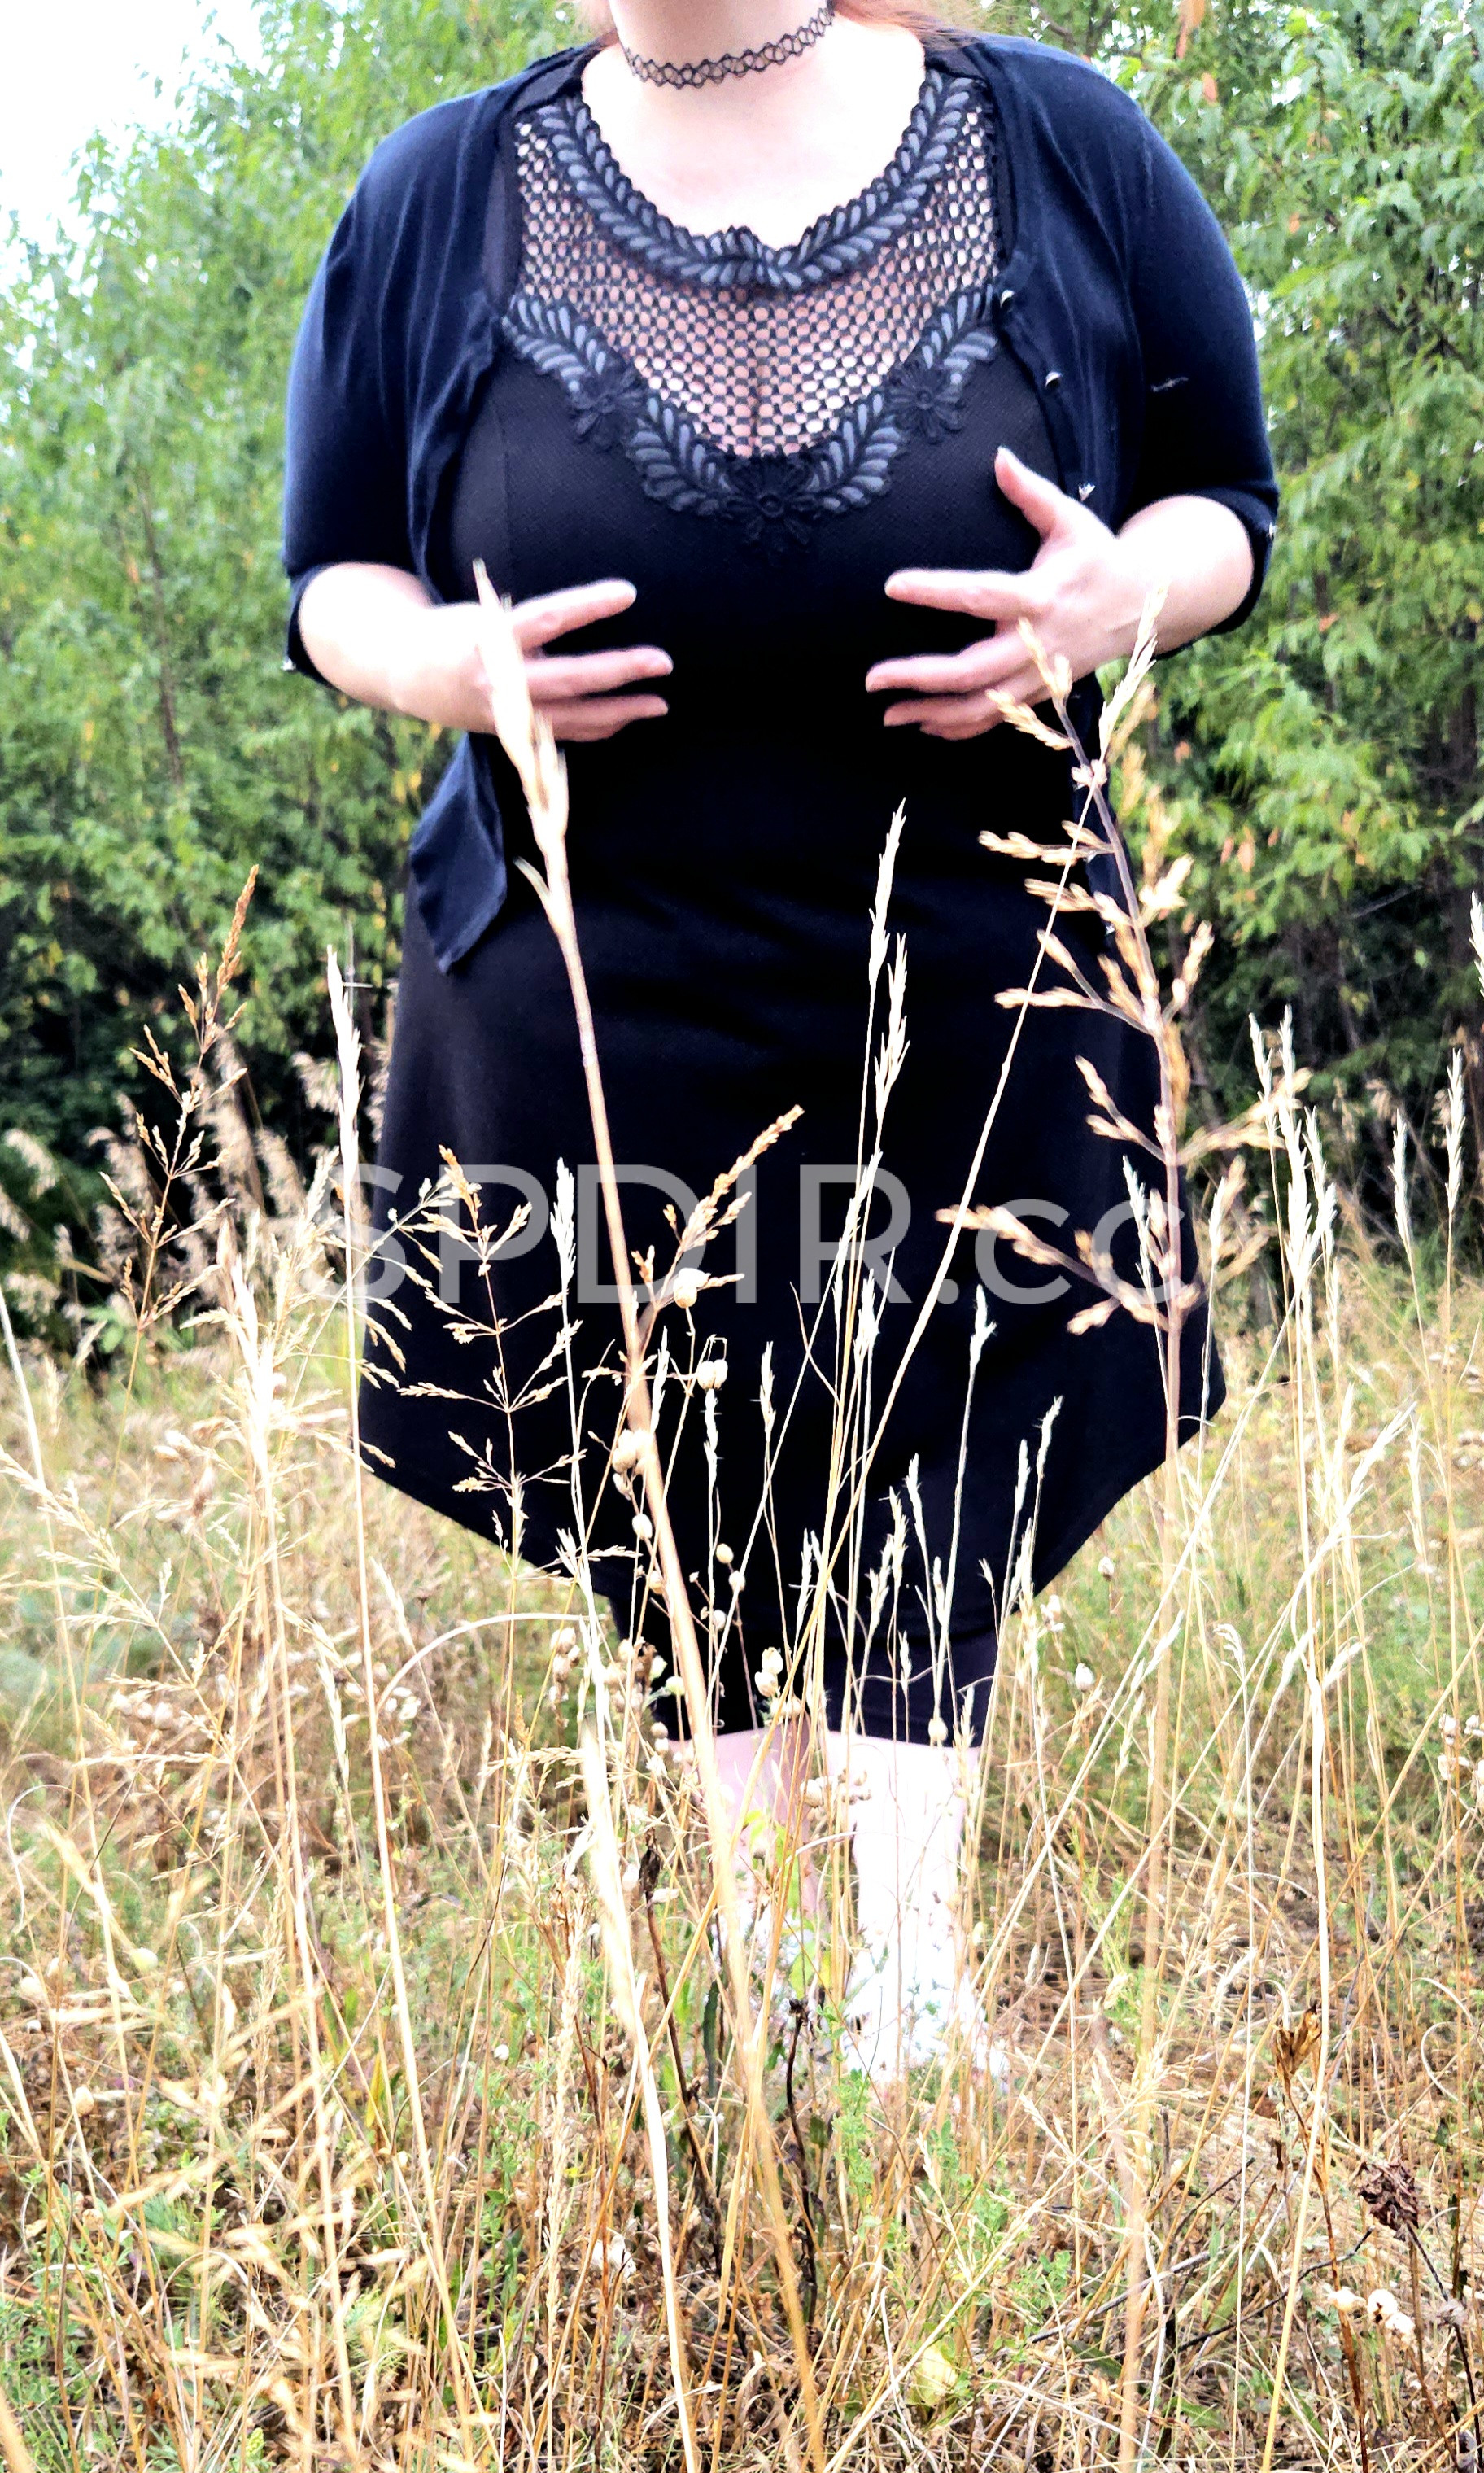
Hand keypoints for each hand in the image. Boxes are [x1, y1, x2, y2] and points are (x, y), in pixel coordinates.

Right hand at [398, 577, 669, 740]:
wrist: (404, 673)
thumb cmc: (456, 632)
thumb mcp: (484, 613)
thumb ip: (530, 623)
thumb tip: (588, 611)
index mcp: (492, 637)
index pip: (549, 617)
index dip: (589, 605)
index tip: (629, 592)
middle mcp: (501, 680)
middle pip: (571, 678)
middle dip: (621, 670)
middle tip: (664, 661)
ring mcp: (508, 714)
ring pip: (574, 717)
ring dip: (621, 712)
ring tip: (660, 703)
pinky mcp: (512, 735)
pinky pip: (564, 734)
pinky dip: (598, 727)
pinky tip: (628, 718)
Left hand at [864, 446, 1149, 739]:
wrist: (1141, 606)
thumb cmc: (1096, 556)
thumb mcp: (1070, 519)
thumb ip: (1031, 492)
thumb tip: (998, 456)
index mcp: (1042, 596)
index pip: (981, 595)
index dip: (935, 592)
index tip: (893, 585)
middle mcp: (1039, 643)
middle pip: (973, 671)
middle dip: (920, 678)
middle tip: (872, 678)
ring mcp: (1040, 676)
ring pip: (982, 707)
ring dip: (932, 714)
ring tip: (888, 714)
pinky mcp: (1041, 693)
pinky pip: (997, 719)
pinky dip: (961, 728)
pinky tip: (925, 725)